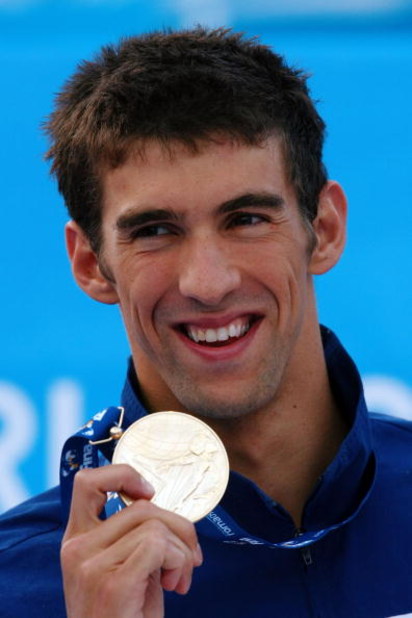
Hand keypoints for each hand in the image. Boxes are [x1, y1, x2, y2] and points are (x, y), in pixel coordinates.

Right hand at [61, 464, 202, 617]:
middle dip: (179, 526)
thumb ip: (134, 537)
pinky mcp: (111, 582)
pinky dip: (180, 562)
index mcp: (77, 540)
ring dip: (182, 550)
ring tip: (179, 579)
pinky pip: (159, 545)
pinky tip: (177, 586)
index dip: (123, 474)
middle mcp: (77, 548)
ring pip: (155, 525)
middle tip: (189, 556)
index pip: (86, 481)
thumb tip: (168, 513)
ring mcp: (90, 564)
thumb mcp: (126, 569)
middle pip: (142, 506)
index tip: (148, 493)